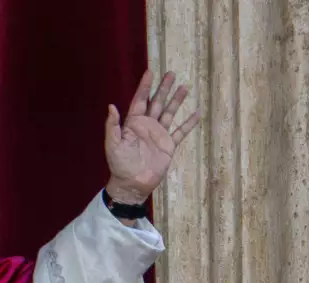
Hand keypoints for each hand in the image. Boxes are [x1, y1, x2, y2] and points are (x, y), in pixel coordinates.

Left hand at [104, 71, 200, 204]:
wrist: (132, 183)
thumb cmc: (119, 164)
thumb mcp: (113, 144)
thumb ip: (112, 125)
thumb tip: (111, 106)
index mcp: (133, 124)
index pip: (140, 100)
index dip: (144, 87)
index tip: (150, 72)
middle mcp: (147, 126)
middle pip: (157, 102)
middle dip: (163, 88)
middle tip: (170, 73)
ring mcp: (159, 135)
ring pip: (169, 113)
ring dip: (176, 100)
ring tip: (184, 87)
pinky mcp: (168, 146)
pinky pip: (180, 131)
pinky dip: (189, 123)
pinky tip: (196, 113)